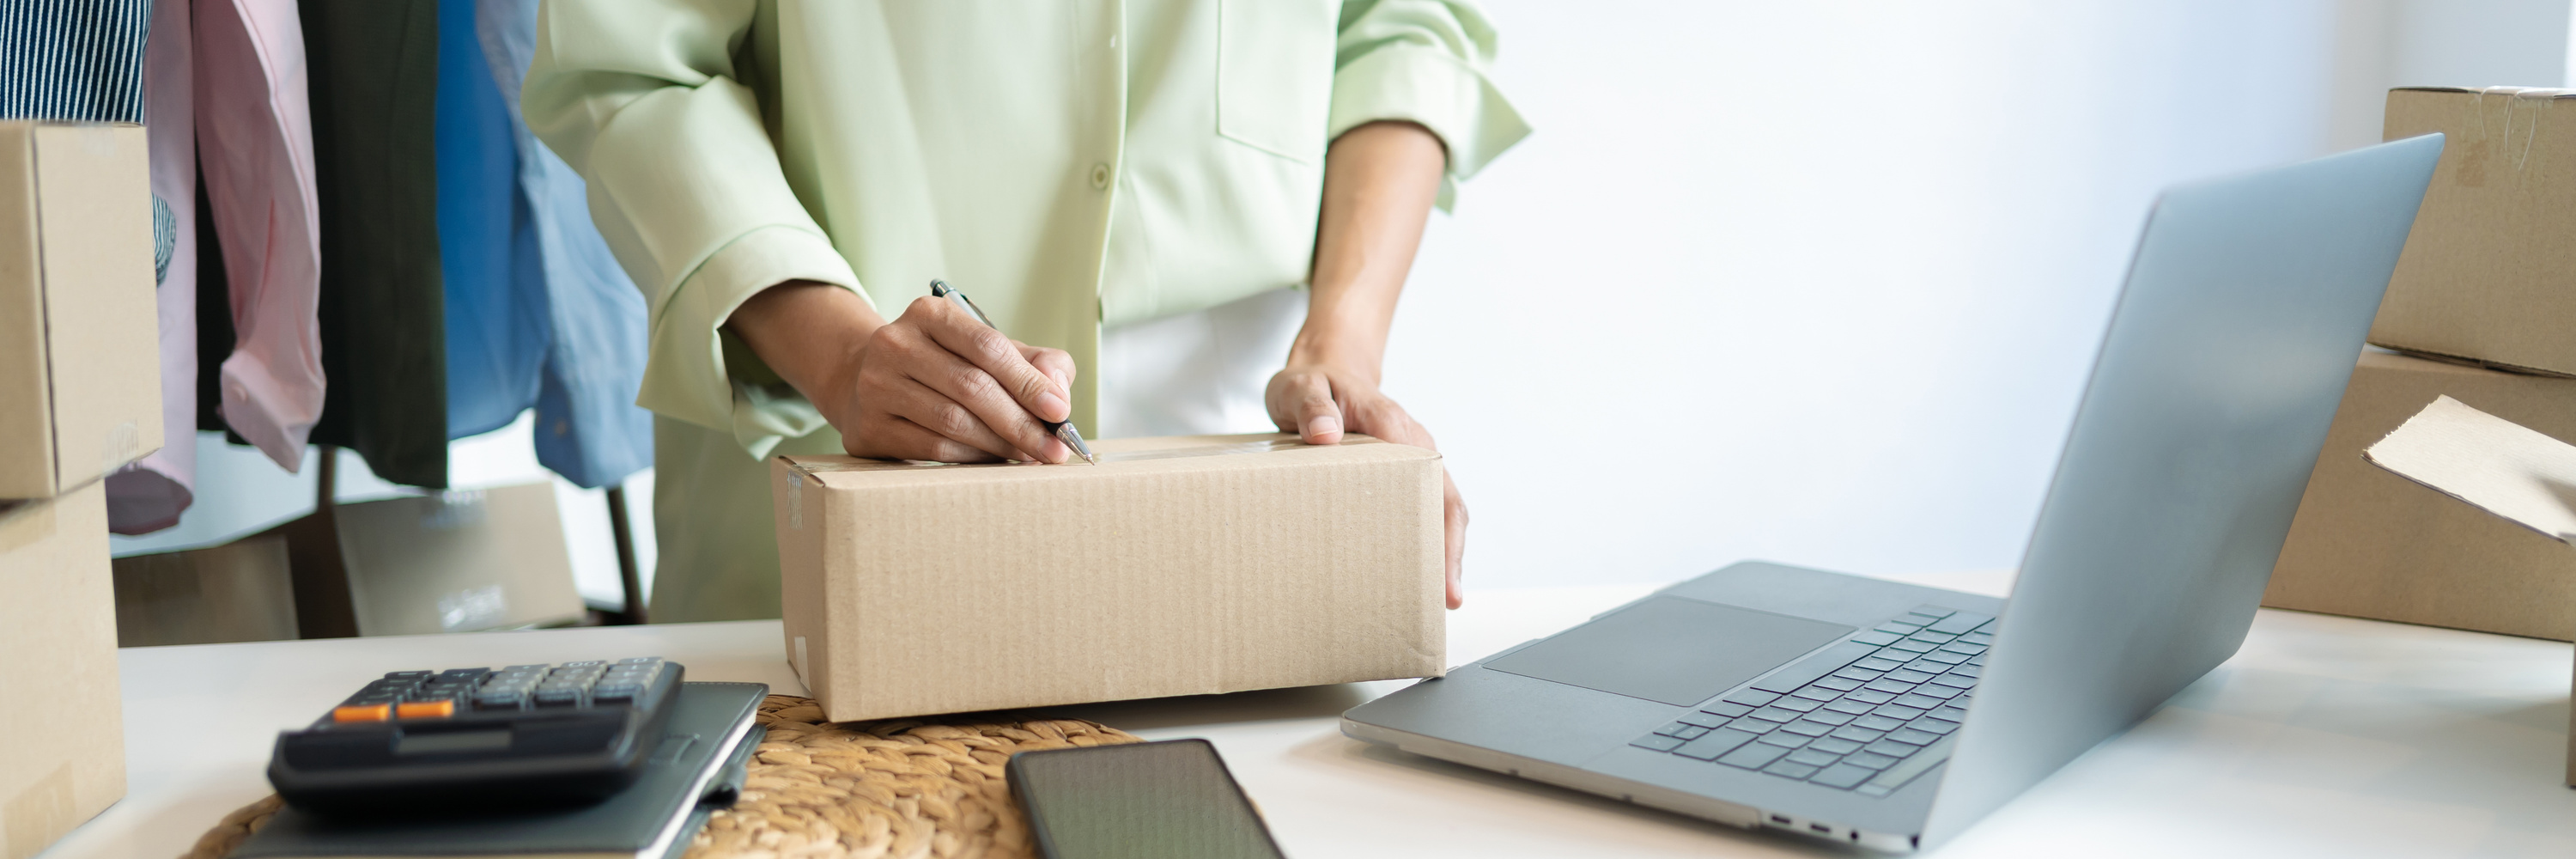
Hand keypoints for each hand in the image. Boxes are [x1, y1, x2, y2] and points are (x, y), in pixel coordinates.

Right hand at [727, 282, 1078, 463]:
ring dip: (999, 445)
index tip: (1060, 412)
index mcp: (929, 314)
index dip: (1028, 382)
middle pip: (972, 387)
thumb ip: (1033, 361)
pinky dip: (971, 459)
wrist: (864, 381)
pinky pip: (932, 449)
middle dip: (1020, 423)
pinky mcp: (869, 427)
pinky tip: (992, 460)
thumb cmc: (942, 365)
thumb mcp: (984, 348)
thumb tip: (1059, 392)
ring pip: (952, 423)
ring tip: (1027, 457)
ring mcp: (876, 386)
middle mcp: (895, 343)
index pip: (988, 346)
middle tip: (1052, 450)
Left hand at [1268, 361, 1468, 608]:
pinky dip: (1424, 540)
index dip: (1440, 526)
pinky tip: (1416, 571)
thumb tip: (1325, 433)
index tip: (1439, 565)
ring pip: (1439, 509)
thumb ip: (1311, 406)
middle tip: (1447, 599)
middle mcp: (1412, 443)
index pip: (1428, 478)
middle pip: (1446, 502)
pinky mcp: (1401, 471)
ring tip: (1439, 598)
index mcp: (1391, 424)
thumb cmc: (1311, 383)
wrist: (1320, 369)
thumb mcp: (1299, 386)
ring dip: (1442, 551)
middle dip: (1450, 551)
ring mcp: (1411, 458)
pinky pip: (1421, 507)